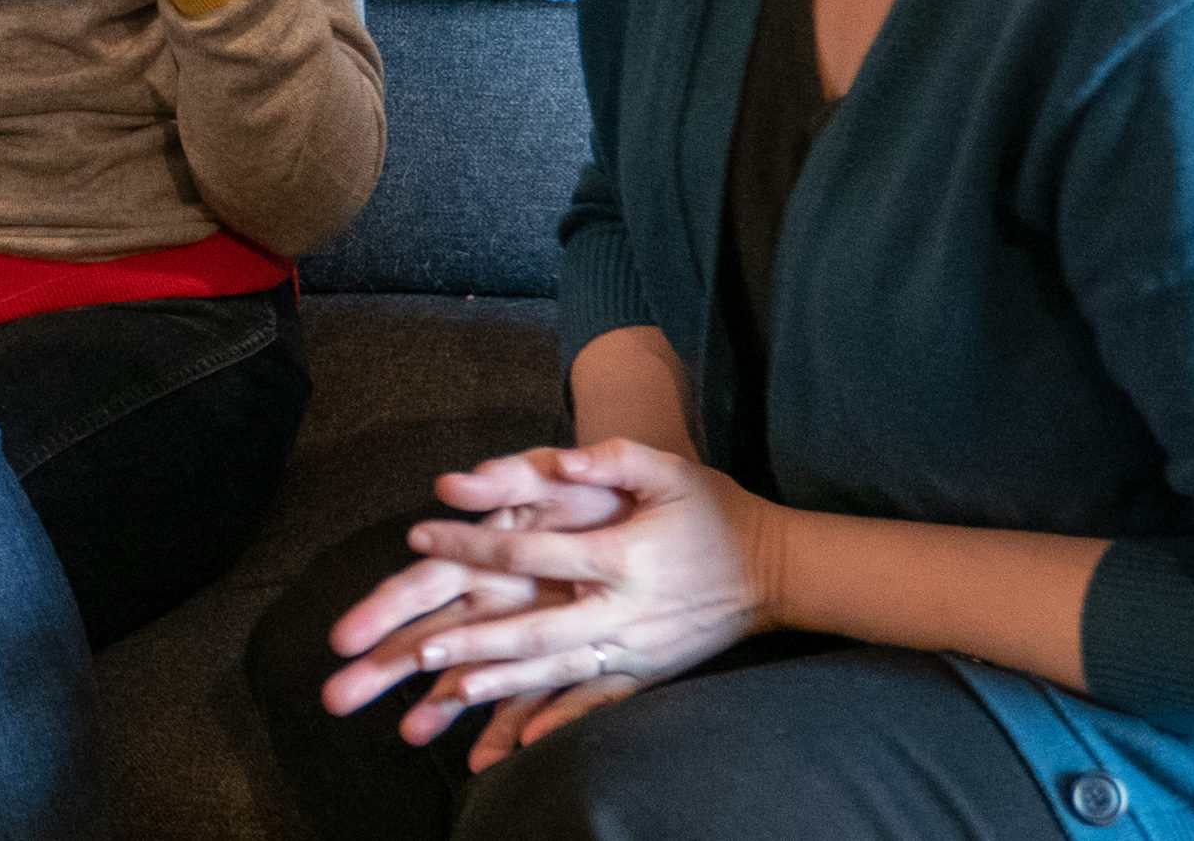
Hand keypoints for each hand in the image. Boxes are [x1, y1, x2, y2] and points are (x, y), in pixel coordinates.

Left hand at [327, 440, 773, 761]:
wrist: (775, 570)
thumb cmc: (713, 510)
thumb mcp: (669, 470)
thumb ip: (613, 459)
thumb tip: (562, 455)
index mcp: (620, 555)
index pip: (529, 551)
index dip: (471, 542)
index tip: (419, 533)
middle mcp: (624, 609)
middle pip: (536, 629)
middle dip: (476, 640)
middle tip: (419, 647)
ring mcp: (637, 649)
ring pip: (559, 672)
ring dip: (504, 683)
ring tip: (450, 689)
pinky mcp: (649, 673)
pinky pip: (597, 703)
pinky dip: (559, 721)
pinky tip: (519, 739)